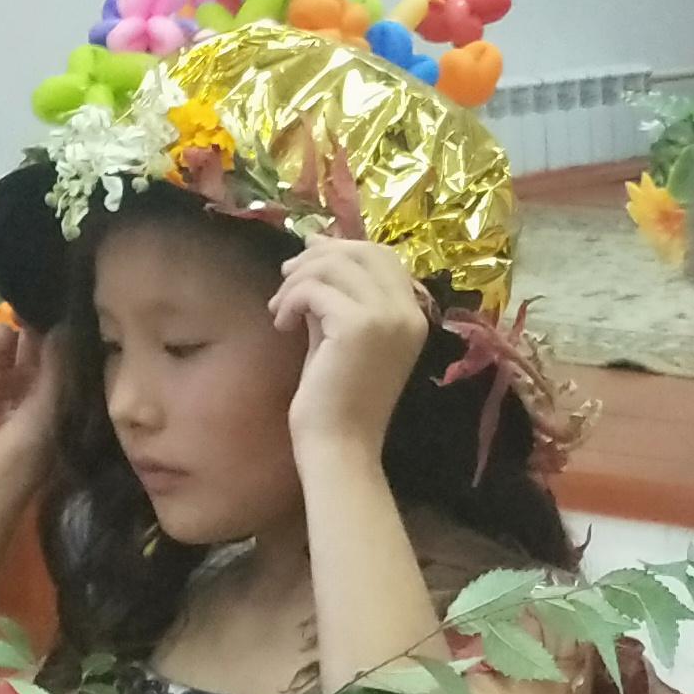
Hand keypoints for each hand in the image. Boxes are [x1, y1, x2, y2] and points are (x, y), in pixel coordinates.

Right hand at [0, 320, 53, 509]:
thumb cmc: (28, 452)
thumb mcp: (52, 408)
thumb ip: (58, 366)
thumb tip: (65, 326)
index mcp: (52, 387)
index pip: (53, 348)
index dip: (52, 327)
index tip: (51, 305)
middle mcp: (23, 380)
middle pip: (25, 338)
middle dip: (25, 323)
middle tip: (23, 309)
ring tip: (1, 345)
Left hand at [269, 240, 430, 465]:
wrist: (340, 447)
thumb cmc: (338, 402)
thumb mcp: (339, 335)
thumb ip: (336, 296)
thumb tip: (314, 250)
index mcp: (413, 316)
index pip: (383, 256)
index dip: (343, 246)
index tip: (307, 254)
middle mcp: (408, 312)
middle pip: (362, 251)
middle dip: (318, 255)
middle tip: (285, 276)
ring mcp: (388, 317)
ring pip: (334, 265)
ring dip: (297, 279)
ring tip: (280, 308)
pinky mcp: (360, 326)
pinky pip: (315, 289)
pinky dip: (290, 300)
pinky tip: (282, 324)